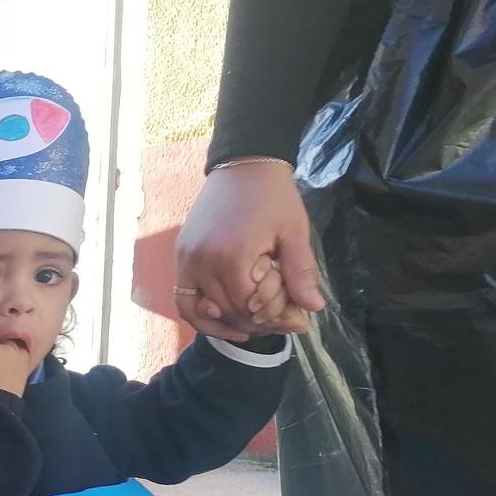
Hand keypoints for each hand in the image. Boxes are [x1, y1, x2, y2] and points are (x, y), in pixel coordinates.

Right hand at [176, 160, 322, 336]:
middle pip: (225, 311)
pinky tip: (221, 319)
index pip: (248, 306)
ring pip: (199, 310)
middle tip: (279, 326)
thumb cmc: (273, 196)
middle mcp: (201, 262)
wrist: (242, 164)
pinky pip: (184, 297)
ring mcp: (186, 260)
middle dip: (253, 323)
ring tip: (248, 330)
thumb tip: (315, 308)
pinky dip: (200, 313)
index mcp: (231, 256)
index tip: (295, 322)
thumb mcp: (293, 232)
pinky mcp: (180, 257)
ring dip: (224, 325)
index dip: (272, 318)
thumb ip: (300, 272)